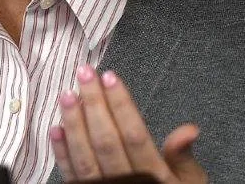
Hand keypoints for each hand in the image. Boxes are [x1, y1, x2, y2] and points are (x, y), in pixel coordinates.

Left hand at [49, 65, 206, 182]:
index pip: (135, 135)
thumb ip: (184, 158)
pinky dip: (61, 153)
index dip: (121, 105)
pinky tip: (55, 128)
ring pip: (85, 157)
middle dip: (94, 104)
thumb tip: (189, 129)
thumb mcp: (188, 183)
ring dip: (73, 124)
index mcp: (154, 176)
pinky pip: (71, 176)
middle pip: (106, 141)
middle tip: (84, 73)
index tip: (110, 76)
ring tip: (66, 94)